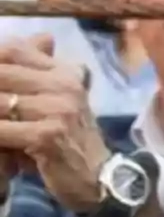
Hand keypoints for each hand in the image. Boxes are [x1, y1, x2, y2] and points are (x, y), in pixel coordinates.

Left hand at [0, 34, 110, 214]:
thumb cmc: (74, 142)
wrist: (100, 180)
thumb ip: (45, 68)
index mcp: (66, 74)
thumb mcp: (64, 100)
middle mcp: (64, 86)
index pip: (14, 50)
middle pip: (2, 73)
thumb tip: (44, 37)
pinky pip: (3, 129)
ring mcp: (57, 110)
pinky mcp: (47, 136)